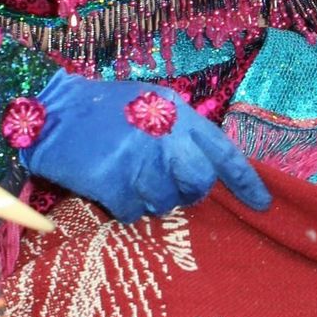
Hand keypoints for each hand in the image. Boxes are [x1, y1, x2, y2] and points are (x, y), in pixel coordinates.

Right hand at [19, 71, 270, 222]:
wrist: (53, 112)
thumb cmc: (104, 110)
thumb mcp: (152, 104)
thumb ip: (181, 132)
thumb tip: (206, 169)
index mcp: (179, 114)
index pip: (224, 152)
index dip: (246, 181)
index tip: (263, 204)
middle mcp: (166, 136)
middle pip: (200, 183)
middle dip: (188, 191)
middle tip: (166, 183)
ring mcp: (141, 160)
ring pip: (166, 202)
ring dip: (150, 198)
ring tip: (130, 177)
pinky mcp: (115, 182)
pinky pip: (134, 212)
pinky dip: (124, 206)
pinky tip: (110, 185)